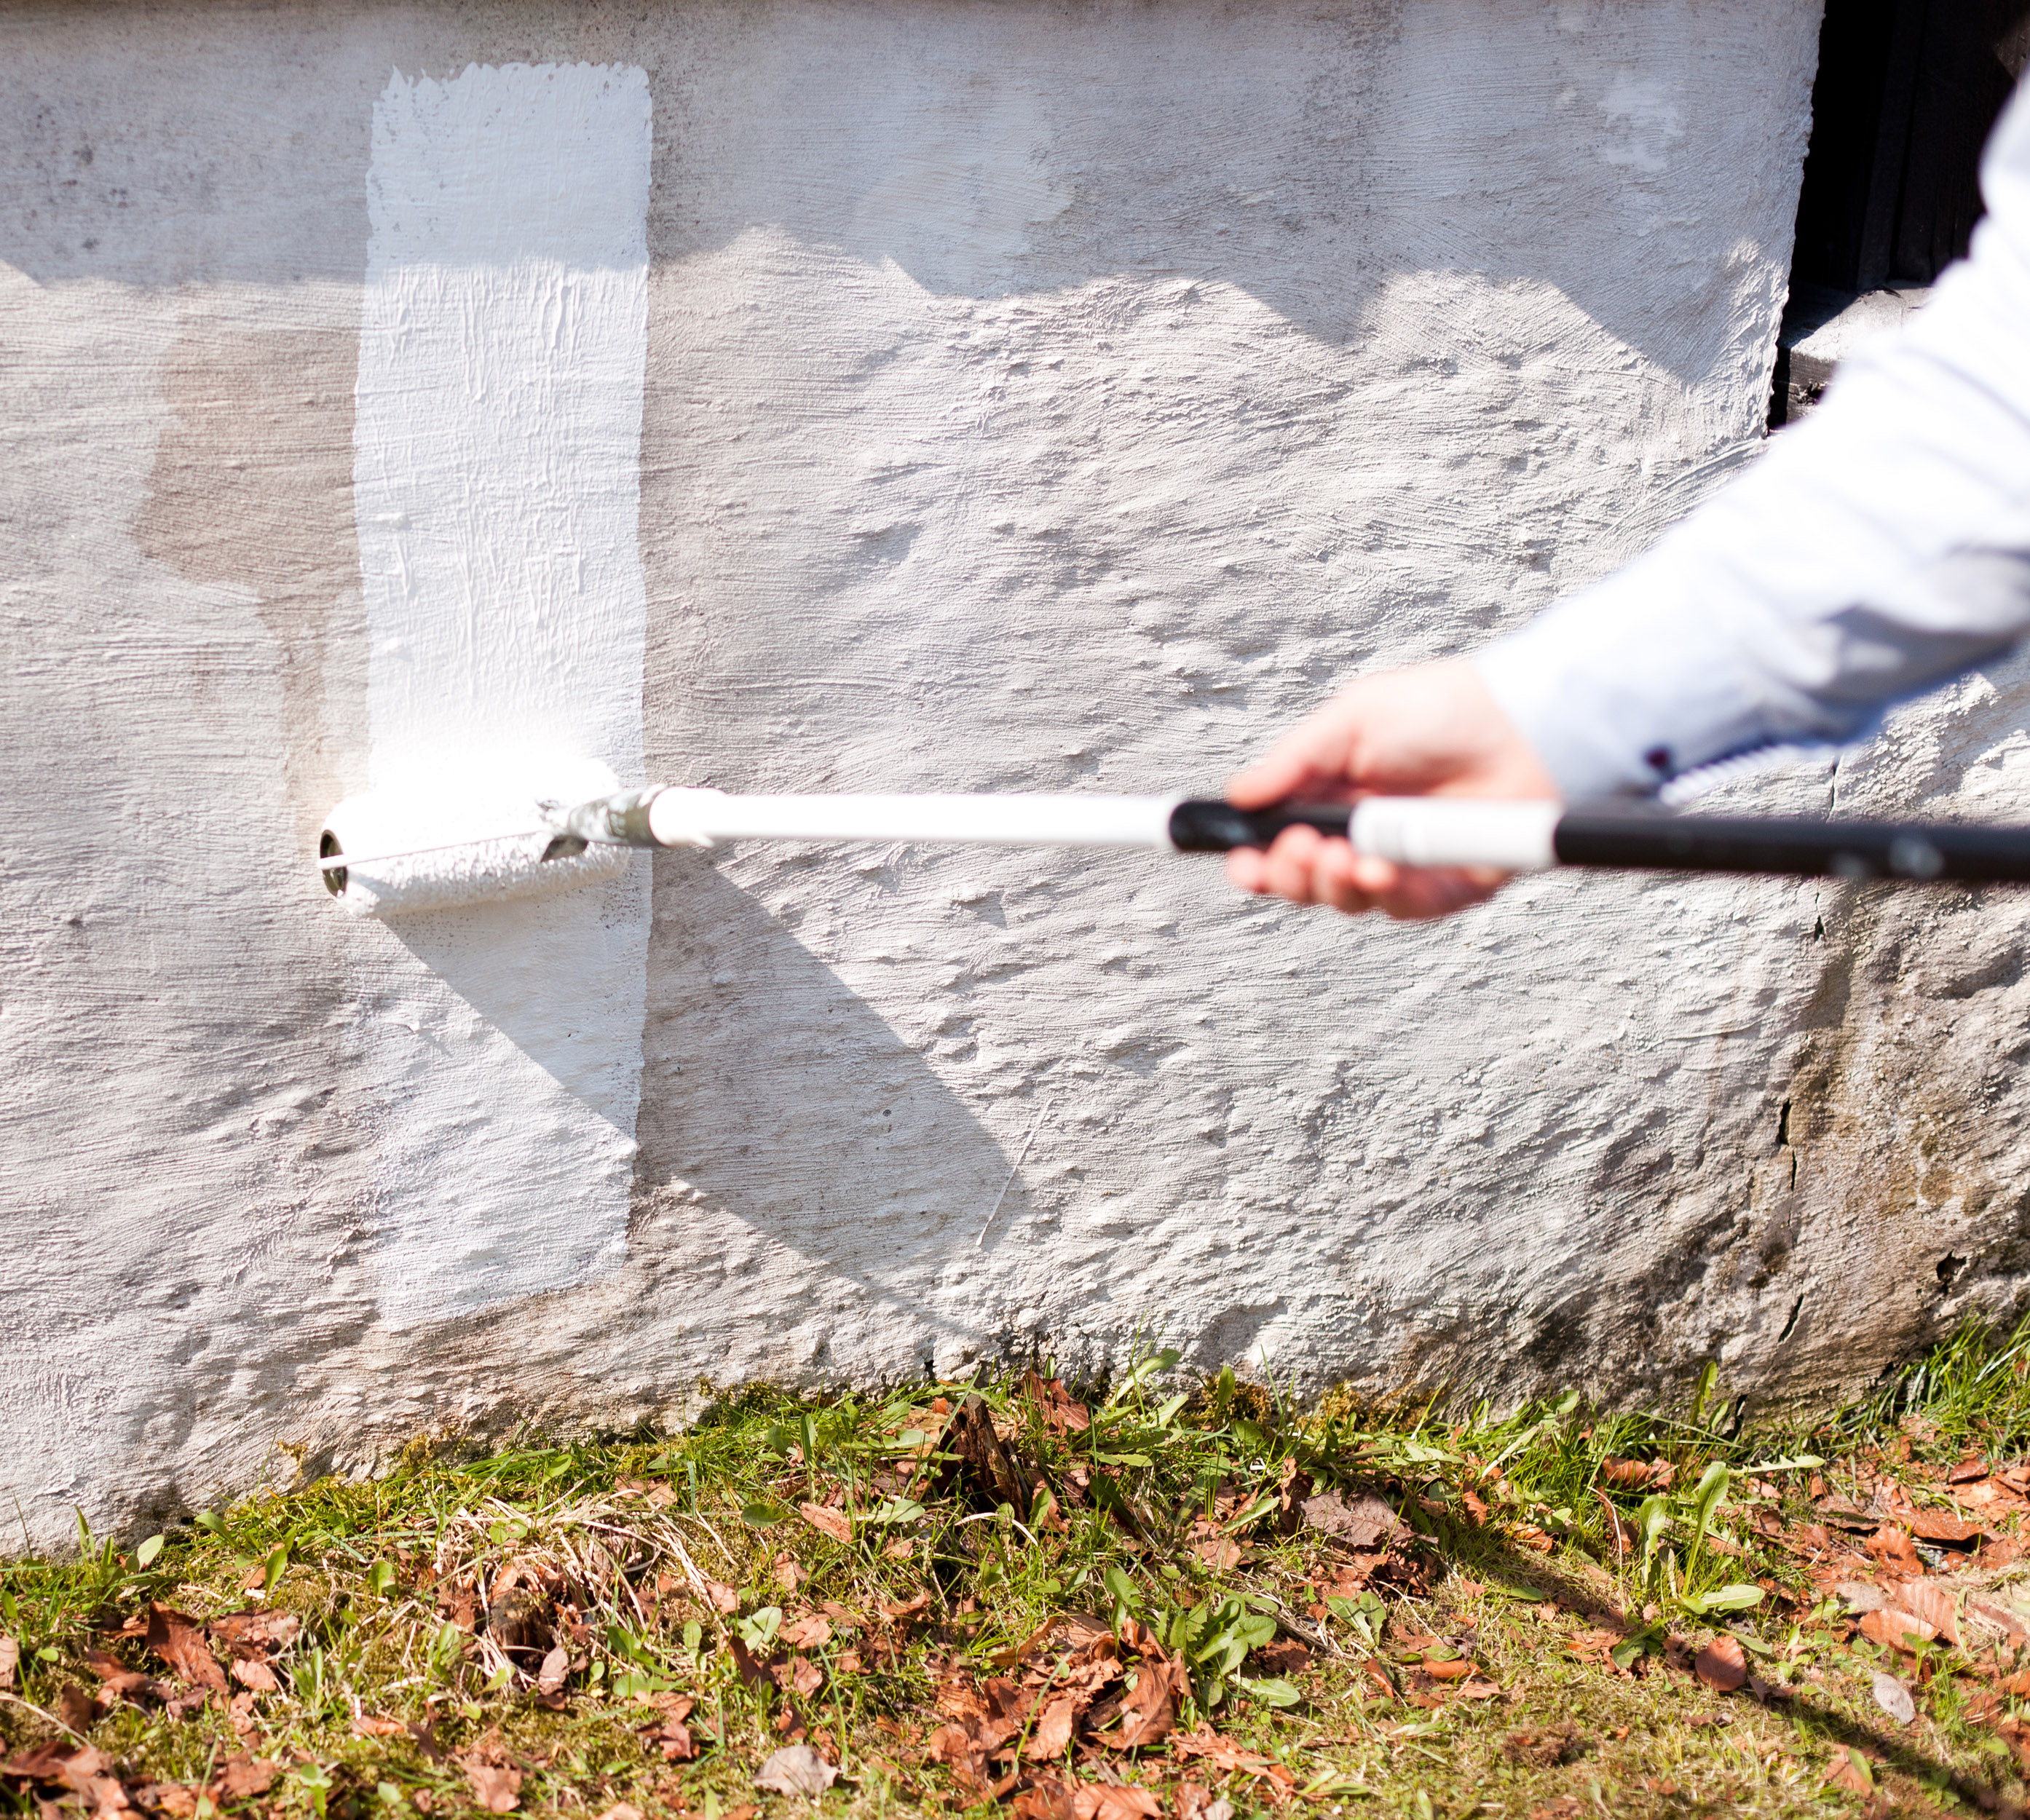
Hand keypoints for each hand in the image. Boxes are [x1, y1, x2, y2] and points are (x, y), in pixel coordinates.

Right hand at [1224, 659, 1558, 918]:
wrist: (1524, 724)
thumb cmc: (1446, 709)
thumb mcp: (1353, 719)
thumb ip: (1294, 761)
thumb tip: (1241, 794)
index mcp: (1332, 796)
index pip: (1277, 841)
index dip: (1254, 859)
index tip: (1241, 862)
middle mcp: (1362, 835)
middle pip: (1303, 881)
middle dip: (1289, 875)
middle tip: (1298, 849)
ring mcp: (1402, 864)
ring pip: (1346, 901)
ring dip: (1332, 884)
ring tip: (1343, 856)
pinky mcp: (1444, 886)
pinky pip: (1401, 907)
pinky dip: (1383, 893)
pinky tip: (1381, 869)